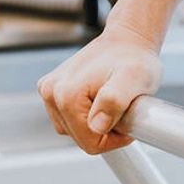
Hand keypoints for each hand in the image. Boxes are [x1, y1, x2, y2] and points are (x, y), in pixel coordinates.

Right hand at [37, 24, 162, 153]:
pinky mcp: (51, 89)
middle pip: (79, 137)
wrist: (127, 40)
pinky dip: (84, 114)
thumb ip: (115, 101)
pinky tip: (98, 97)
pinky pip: (68, 118)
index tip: (127, 118)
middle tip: (121, 107)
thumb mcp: (134, 79)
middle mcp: (51, 92)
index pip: (89, 143)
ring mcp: (48, 90)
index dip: (114, 138)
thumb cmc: (134, 60)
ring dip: (94, 122)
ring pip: (73, 130)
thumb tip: (96, 126)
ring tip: (110, 101)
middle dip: (103, 130)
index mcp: (67, 94)